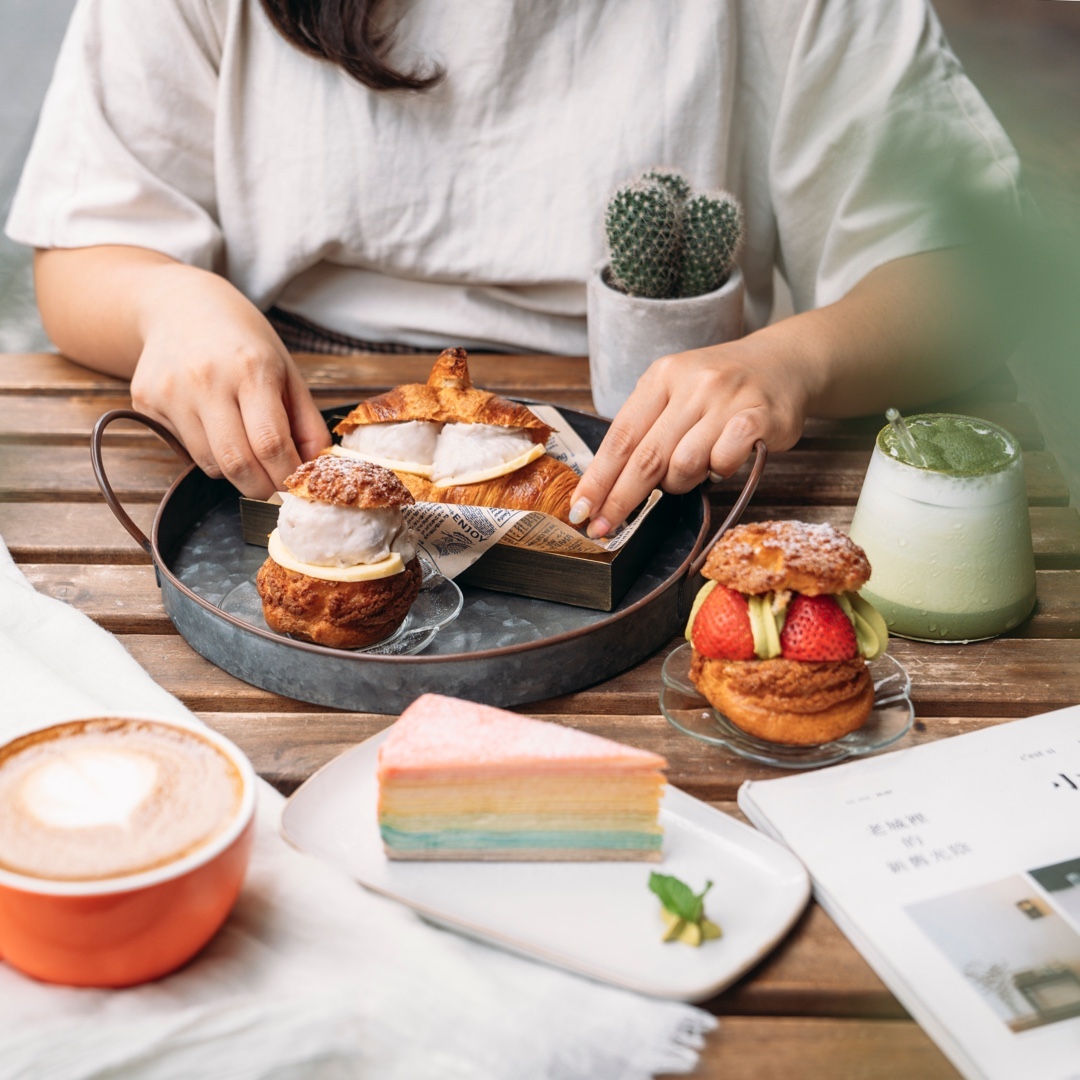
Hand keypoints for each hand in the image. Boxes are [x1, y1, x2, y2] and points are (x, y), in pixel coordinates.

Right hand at [130, 270, 330, 498]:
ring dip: (235, 473)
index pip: (271, 442)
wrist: (179, 305)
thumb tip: (318, 467)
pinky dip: (207, 454)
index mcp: (251, 369)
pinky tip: (213, 427)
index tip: (297, 487)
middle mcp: (206, 380)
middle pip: (237, 462)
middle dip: (261, 489)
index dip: (287, 474)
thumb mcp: (285, 369)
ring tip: (247, 453)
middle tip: (276, 493)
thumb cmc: (241, 340)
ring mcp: (171, 392)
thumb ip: (306, 421)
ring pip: (210, 463)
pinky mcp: (145, 402)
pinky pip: (185, 450)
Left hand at [569, 338, 810, 536]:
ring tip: (691, 473)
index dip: (598, 479)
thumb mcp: (675, 394)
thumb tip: (607, 488)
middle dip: (620, 500)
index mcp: (661, 376)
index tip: (580, 511)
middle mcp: (692, 383)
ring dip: (680, 483)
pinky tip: (722, 464)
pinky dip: (719, 472)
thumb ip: (646, 431)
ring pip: (685, 464)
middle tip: (603, 528)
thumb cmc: (719, 391)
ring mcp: (727, 398)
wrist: (783, 363)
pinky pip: (725, 460)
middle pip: (645, 457)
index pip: (620, 437)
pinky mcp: (761, 415)